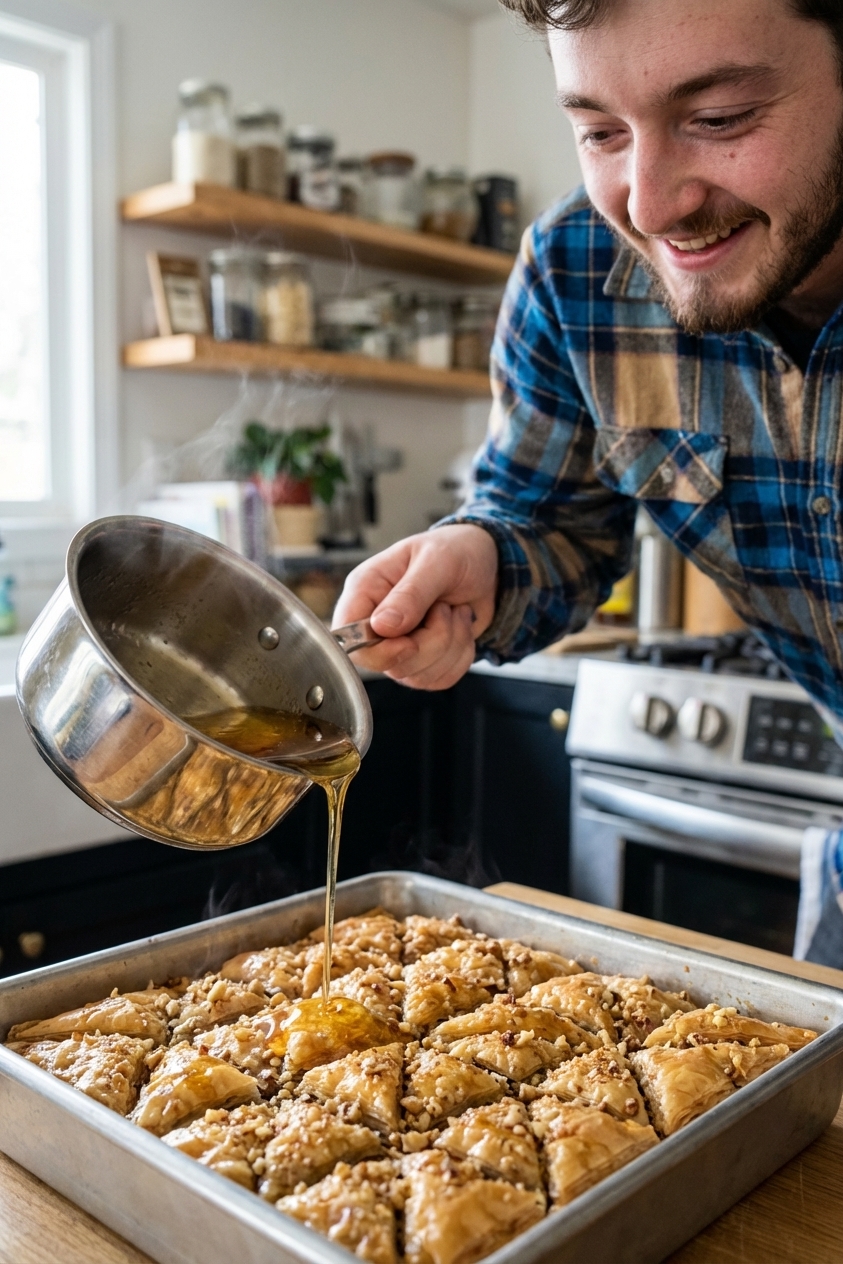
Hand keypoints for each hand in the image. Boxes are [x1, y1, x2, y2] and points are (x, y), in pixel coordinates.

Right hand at [332, 524, 497, 688]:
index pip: (348, 638)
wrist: (485, 563)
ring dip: (451, 646)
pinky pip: (439, 679)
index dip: (378, 651)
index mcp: (366, 590)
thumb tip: (383, 626)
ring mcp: (398, 645)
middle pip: (389, 664)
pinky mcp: (423, 660)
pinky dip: (460, 657)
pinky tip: (460, 627)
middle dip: (430, 643)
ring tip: (454, 611)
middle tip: (445, 608)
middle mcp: (376, 621)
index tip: (410, 641)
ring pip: (417, 675)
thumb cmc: (455, 550)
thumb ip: (411, 593)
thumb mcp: (437, 560)